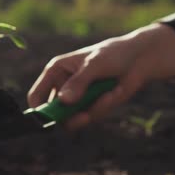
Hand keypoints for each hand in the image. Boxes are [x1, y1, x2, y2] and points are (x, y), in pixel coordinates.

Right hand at [27, 23, 174, 129]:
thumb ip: (79, 83)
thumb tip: (63, 101)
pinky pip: (92, 116)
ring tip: (109, 94)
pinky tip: (115, 91)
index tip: (50, 120)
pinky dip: (105, 107)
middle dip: (72, 116)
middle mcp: (63, 87)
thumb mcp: (95, 65)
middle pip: (55, 114)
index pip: (37, 97)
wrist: (137, 60)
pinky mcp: (92, 106)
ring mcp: (77, 99)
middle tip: (85, 116)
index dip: (39, 111)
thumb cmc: (112, 54)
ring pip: (75, 119)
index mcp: (55, 72)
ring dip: (94, 109)